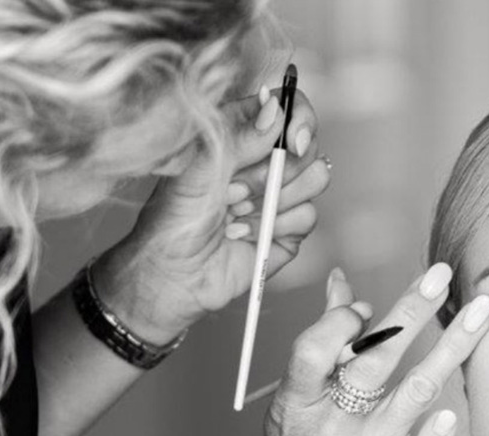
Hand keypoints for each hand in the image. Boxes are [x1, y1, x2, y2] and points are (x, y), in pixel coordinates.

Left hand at [95, 86, 329, 342]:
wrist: (173, 274)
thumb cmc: (173, 219)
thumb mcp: (199, 170)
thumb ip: (239, 137)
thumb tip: (275, 108)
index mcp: (243, 136)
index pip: (289, 108)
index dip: (300, 119)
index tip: (292, 141)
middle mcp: (266, 163)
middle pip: (309, 145)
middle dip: (276, 171)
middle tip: (236, 191)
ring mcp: (281, 196)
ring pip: (315, 180)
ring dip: (273, 200)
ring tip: (235, 213)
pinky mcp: (290, 230)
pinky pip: (308, 217)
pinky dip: (274, 227)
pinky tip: (243, 234)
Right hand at [253, 264, 488, 435]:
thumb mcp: (296, 402)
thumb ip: (322, 342)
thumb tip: (342, 286)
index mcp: (299, 401)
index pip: (314, 347)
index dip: (340, 321)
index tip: (366, 306)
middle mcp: (331, 424)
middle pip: (372, 358)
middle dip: (409, 310)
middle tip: (441, 274)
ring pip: (411, 393)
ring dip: (449, 348)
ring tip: (480, 313)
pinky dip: (434, 435)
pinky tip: (452, 412)